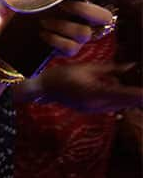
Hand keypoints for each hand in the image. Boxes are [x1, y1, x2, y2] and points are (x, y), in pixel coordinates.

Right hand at [26, 62, 142, 112]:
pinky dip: (117, 97)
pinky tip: (107, 86)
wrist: (44, 89)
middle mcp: (98, 104)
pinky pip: (112, 105)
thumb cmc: (63, 74)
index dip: (138, 95)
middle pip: (125, 102)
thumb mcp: (87, 67)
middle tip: (140, 88)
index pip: (124, 94)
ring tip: (116, 83)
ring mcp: (96, 110)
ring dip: (126, 96)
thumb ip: (111, 69)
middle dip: (136, 96)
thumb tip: (131, 66)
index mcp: (95, 91)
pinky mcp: (94, 111)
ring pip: (120, 104)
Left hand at [38, 0, 112, 56]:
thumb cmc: (32, 9)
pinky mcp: (71, 50)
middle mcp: (84, 19)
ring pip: (83, 33)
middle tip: (63, 5)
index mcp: (78, 1)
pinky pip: (70, 47)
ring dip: (60, 25)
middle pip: (104, 17)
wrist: (16, 30)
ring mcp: (79, 36)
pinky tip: (43, 33)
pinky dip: (54, 39)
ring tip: (43, 21)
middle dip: (83, 10)